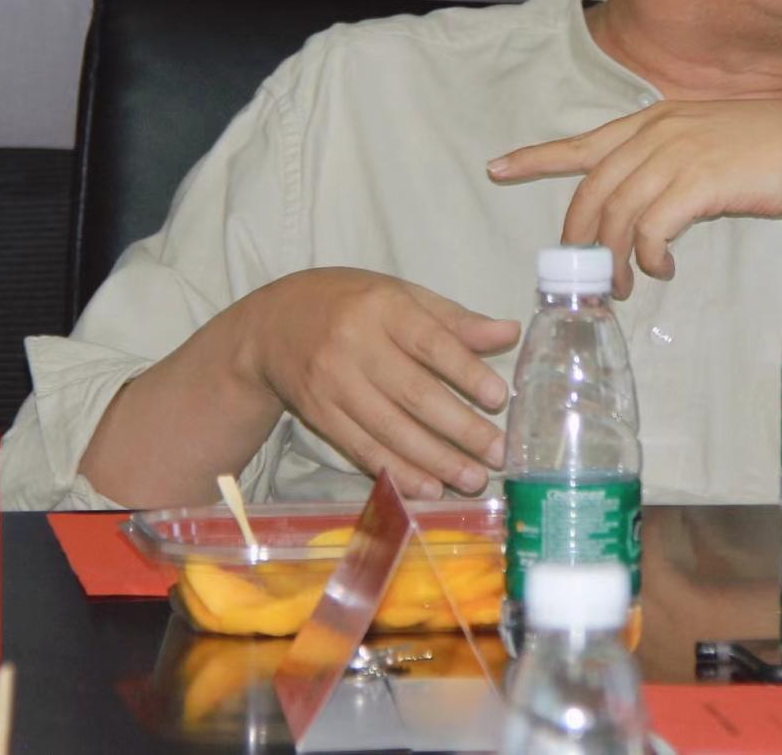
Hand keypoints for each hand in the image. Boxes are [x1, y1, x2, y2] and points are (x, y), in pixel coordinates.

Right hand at [232, 268, 519, 498]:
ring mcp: (333, 383)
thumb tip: (509, 332)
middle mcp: (354, 345)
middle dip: (460, 428)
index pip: (430, 343)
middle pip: (413, 393)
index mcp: (381, 307)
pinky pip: (363, 448)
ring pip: (390, 429)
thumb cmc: (350, 304)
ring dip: (435, 460)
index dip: (465, 372)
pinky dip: (397, 471)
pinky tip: (428, 487)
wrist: (272, 324)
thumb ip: (454, 318)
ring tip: (473, 478)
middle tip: (497, 453)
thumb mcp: (400, 295)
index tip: (498, 399)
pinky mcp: (319, 415)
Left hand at [487, 100, 781, 297]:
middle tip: (585, 275)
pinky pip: (652, 230)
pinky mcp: (700, 183)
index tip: (498, 169)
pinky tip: (662, 270)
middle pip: (591, 192)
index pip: (582, 143)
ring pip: (617, 216)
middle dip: (580, 238)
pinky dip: (648, 257)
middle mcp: (656, 133)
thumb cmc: (768, 149)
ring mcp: (677, 155)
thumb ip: (669, 164)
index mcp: (652, 122)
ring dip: (614, 259)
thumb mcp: (705, 144)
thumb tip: (646, 208)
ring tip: (623, 285)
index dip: (536, 158)